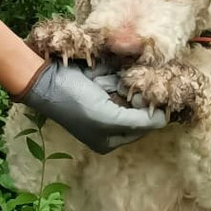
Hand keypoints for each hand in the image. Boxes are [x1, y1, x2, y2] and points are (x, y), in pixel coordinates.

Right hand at [21, 60, 166, 153]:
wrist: (45, 77)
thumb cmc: (75, 102)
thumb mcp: (107, 118)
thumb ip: (138, 121)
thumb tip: (164, 120)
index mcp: (110, 139)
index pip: (143, 128)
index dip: (149, 113)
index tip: (144, 96)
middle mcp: (110, 122)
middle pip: (139, 108)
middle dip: (134, 94)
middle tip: (121, 86)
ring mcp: (107, 100)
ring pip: (132, 89)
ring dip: (124, 81)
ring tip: (104, 81)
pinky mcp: (103, 81)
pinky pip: (121, 75)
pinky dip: (116, 71)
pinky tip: (101, 72)